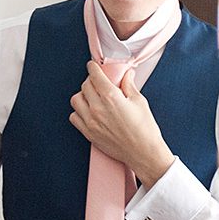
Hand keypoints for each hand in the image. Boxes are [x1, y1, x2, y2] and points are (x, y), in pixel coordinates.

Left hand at [69, 60, 174, 186]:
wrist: (143, 153)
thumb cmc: (145, 129)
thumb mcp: (139, 102)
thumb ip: (129, 85)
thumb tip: (126, 74)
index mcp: (111, 97)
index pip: (95, 76)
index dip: (93, 68)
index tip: (92, 66)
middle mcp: (98, 108)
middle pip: (85, 86)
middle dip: (91, 81)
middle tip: (98, 83)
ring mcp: (91, 122)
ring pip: (76, 100)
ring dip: (83, 95)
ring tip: (92, 97)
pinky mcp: (88, 133)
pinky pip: (74, 117)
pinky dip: (79, 112)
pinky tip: (88, 112)